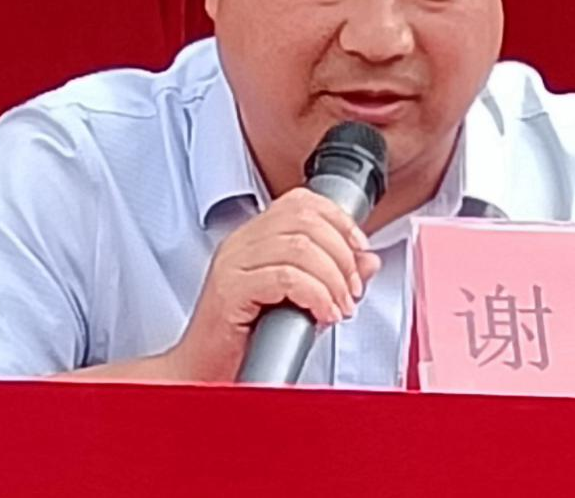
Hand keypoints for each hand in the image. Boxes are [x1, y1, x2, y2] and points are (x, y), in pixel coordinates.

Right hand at [166, 187, 381, 381]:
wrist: (204, 373)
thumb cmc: (247, 339)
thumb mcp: (301, 300)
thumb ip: (335, 276)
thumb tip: (369, 261)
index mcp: (254, 236)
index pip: (301, 201)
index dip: (339, 220)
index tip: (359, 250)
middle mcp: (241, 242)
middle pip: (305, 220)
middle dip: (342, 254)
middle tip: (353, 288)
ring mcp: (232, 263)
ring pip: (299, 248)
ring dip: (333, 279)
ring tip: (340, 306)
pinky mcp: (230, 290)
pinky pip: (285, 278)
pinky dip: (316, 295)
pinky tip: (323, 314)